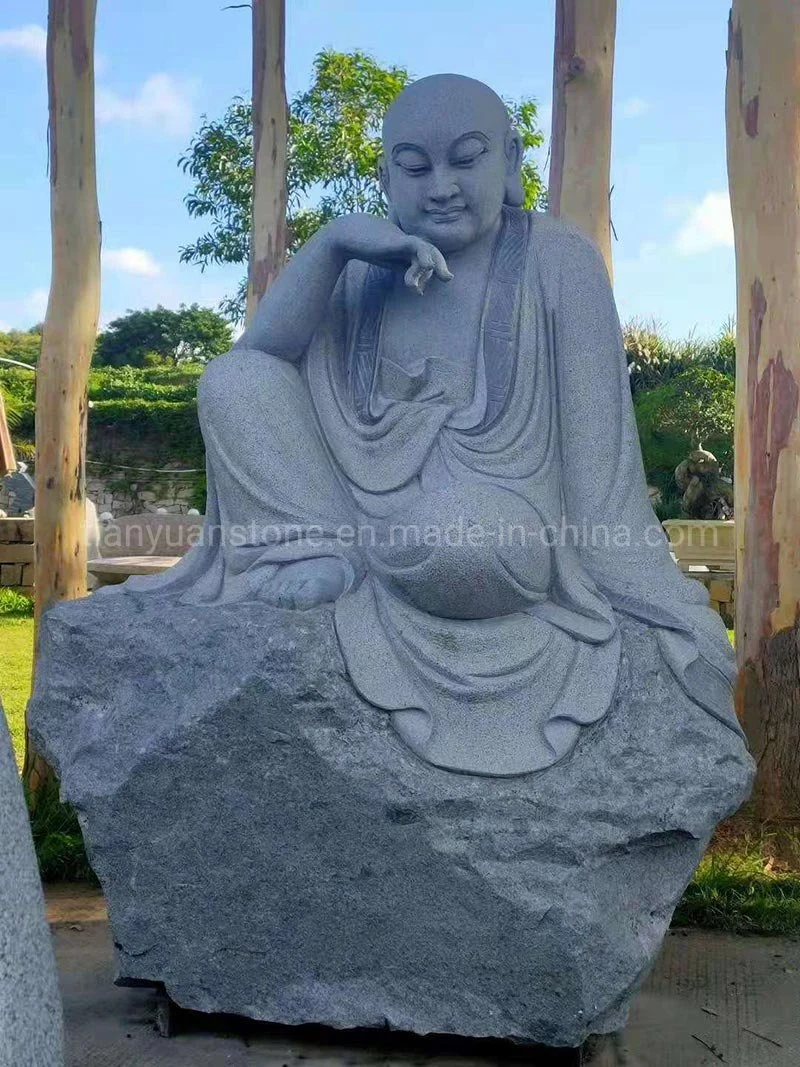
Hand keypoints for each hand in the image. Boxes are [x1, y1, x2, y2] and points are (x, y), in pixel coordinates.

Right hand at [326, 214, 452, 293]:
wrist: (347, 236)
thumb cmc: (363, 247)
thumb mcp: (386, 260)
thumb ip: (401, 267)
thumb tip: (417, 286)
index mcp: (404, 246)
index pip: (424, 257)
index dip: (427, 273)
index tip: (419, 290)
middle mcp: (407, 241)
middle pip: (431, 251)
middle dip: (440, 265)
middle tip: (448, 278)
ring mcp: (404, 239)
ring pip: (429, 250)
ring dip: (436, 265)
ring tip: (444, 277)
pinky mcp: (400, 239)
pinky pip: (419, 247)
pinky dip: (425, 258)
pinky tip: (428, 267)